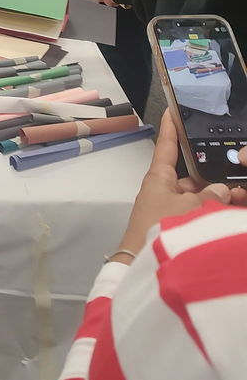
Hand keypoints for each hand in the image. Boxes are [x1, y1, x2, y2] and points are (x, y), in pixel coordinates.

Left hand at [112, 111, 240, 260]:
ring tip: (242, 193)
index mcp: (159, 178)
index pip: (166, 145)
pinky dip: (215, 213)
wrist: (142, 269)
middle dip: (215, 175)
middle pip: (193, 176)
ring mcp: (172, 211)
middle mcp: (165, 191)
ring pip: (200, 198)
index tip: (174, 110)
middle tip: (235, 171)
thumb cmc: (159, 231)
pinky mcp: (180, 229)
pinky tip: (233, 213)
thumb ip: (210, 196)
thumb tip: (223, 189)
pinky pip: (201, 215)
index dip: (171, 127)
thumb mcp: (189, 209)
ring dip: (219, 197)